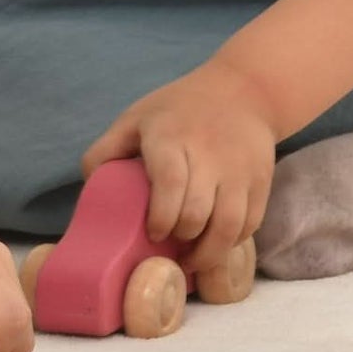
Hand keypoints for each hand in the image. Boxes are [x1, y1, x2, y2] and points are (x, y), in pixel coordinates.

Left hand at [84, 56, 284, 261]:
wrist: (243, 91)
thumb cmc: (179, 109)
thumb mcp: (136, 118)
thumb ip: (107, 151)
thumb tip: (90, 188)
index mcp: (172, 137)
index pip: (171, 183)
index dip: (161, 217)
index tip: (153, 233)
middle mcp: (210, 155)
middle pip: (199, 212)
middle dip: (182, 238)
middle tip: (169, 245)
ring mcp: (240, 170)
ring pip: (230, 226)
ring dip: (208, 252)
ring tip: (191, 259)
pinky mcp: (261, 182)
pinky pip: (250, 224)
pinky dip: (231, 243)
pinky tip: (213, 245)